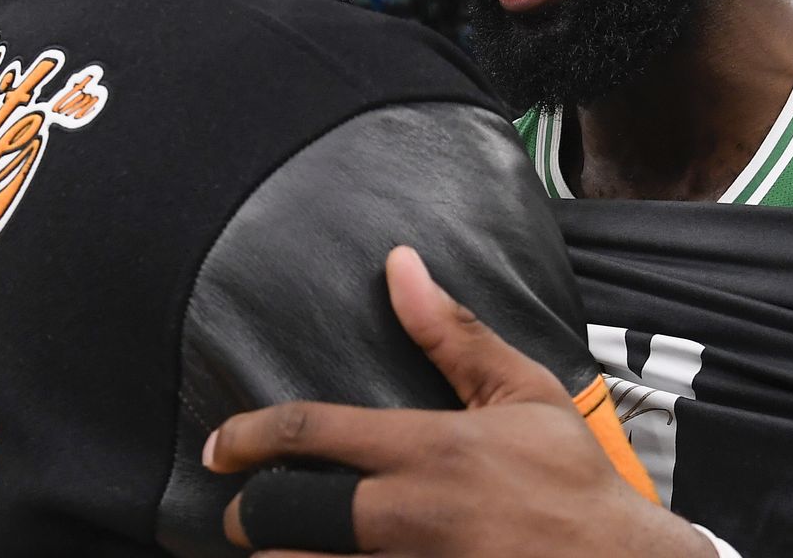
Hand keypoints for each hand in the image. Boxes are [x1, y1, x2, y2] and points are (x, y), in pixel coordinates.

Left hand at [206, 248, 713, 557]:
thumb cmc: (573, 481)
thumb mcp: (523, 394)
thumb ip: (453, 334)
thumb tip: (400, 263)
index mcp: (429, 451)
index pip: (312, 433)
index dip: (250, 436)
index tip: (219, 446)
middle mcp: (412, 518)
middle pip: (291, 516)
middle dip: (250, 518)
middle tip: (239, 518)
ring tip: (274, 554)